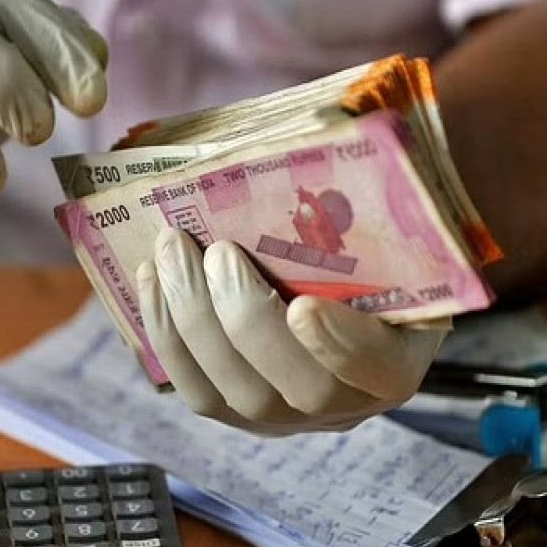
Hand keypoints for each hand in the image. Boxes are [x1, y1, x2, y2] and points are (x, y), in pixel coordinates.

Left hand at [136, 228, 447, 434]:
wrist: (330, 289)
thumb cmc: (350, 255)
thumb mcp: (372, 235)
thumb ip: (356, 204)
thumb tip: (318, 132)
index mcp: (396, 357)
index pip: (378, 369)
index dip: (342, 346)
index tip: (304, 305)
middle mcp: (345, 401)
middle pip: (299, 389)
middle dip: (245, 320)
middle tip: (216, 252)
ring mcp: (287, 415)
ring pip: (236, 395)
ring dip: (193, 322)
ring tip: (170, 254)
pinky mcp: (236, 411)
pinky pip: (197, 391)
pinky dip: (167, 335)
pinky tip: (150, 282)